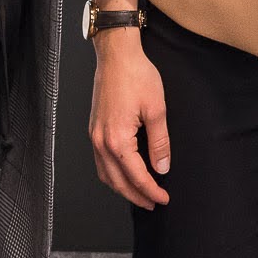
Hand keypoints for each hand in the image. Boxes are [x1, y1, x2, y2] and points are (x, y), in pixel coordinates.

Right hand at [88, 33, 171, 208]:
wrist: (116, 55)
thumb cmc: (136, 76)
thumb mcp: (156, 109)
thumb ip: (160, 142)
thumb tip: (162, 168)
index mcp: (117, 139)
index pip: (136, 176)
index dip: (151, 191)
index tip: (163, 198)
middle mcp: (101, 141)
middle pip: (117, 181)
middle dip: (136, 196)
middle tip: (153, 203)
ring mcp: (94, 135)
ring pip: (105, 174)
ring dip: (122, 188)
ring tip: (140, 194)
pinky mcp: (94, 129)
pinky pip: (100, 162)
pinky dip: (112, 174)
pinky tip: (124, 174)